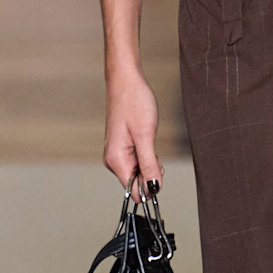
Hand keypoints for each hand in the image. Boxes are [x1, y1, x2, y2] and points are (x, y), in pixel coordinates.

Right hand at [104, 66, 161, 196]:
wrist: (126, 80)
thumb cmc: (134, 102)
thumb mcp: (146, 136)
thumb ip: (149, 165)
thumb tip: (153, 188)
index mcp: (116, 161)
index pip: (133, 192)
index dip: (150, 186)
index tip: (159, 169)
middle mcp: (113, 160)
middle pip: (137, 183)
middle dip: (152, 172)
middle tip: (155, 150)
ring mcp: (117, 154)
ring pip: (139, 172)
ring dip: (150, 161)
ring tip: (148, 139)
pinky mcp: (122, 147)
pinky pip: (138, 161)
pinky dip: (147, 154)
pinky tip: (146, 137)